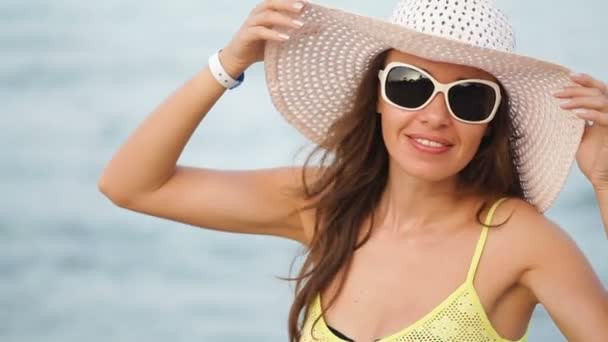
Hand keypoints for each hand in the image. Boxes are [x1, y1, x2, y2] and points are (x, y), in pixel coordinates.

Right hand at [220, 0, 306, 71]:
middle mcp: (258, 13)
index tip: (309, 3)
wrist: (238, 57)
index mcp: (266, 11)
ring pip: (268, 16)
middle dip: (288, 4)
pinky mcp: (246, 35)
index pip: (280, 1)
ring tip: (299, 26)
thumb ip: (295, 33)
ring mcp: (251, 23)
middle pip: (273, 3)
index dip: (292, 0)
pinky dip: (273, 34)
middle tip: (303, 8)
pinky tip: (285, 38)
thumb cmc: (261, 46)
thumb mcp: (280, 38)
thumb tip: (318, 31)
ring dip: (284, 20)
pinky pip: (260, 32)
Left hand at [554, 73, 607, 189]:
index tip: (567, 77)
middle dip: (577, 89)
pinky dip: (591, 114)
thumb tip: (561, 108)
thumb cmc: (592, 159)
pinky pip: (606, 119)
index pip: (598, 90)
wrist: (601, 179)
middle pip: (599, 92)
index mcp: (604, 113)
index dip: (586, 81)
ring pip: (602, 101)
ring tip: (561, 104)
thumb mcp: (580, 136)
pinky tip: (575, 115)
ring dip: (581, 100)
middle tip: (556, 92)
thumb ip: (575, 122)